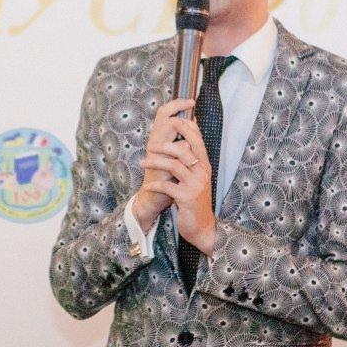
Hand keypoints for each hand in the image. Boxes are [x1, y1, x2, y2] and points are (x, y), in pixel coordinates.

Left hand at [136, 102, 216, 255]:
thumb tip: (183, 142)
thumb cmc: (195, 200)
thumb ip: (191, 161)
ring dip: (155, 162)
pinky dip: (154, 185)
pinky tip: (147, 187)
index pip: (197, 140)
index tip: (171, 120)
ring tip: (142, 163)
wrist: (202, 227)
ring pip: (173, 165)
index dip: (185, 127)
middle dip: (165, 144)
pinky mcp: (186, 198)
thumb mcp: (196, 179)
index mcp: (204, 165)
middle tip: (150, 145)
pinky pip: (167, 186)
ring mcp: (195, 185)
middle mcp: (202, 172)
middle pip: (185, 149)